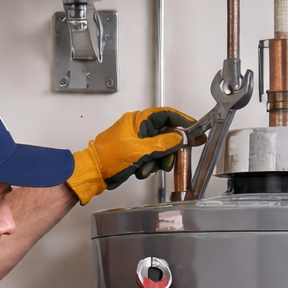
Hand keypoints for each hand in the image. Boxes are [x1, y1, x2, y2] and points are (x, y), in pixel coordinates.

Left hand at [69, 108, 195, 204]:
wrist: (93, 172)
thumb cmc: (107, 158)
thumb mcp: (138, 152)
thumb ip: (161, 144)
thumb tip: (179, 137)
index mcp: (138, 120)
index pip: (166, 115)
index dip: (183, 122)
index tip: (195, 130)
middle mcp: (138, 128)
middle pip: (165, 134)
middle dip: (169, 150)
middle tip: (170, 161)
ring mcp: (137, 140)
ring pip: (159, 148)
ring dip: (158, 161)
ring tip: (148, 169)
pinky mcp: (135, 153)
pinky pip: (151, 157)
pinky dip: (150, 165)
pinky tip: (142, 171)